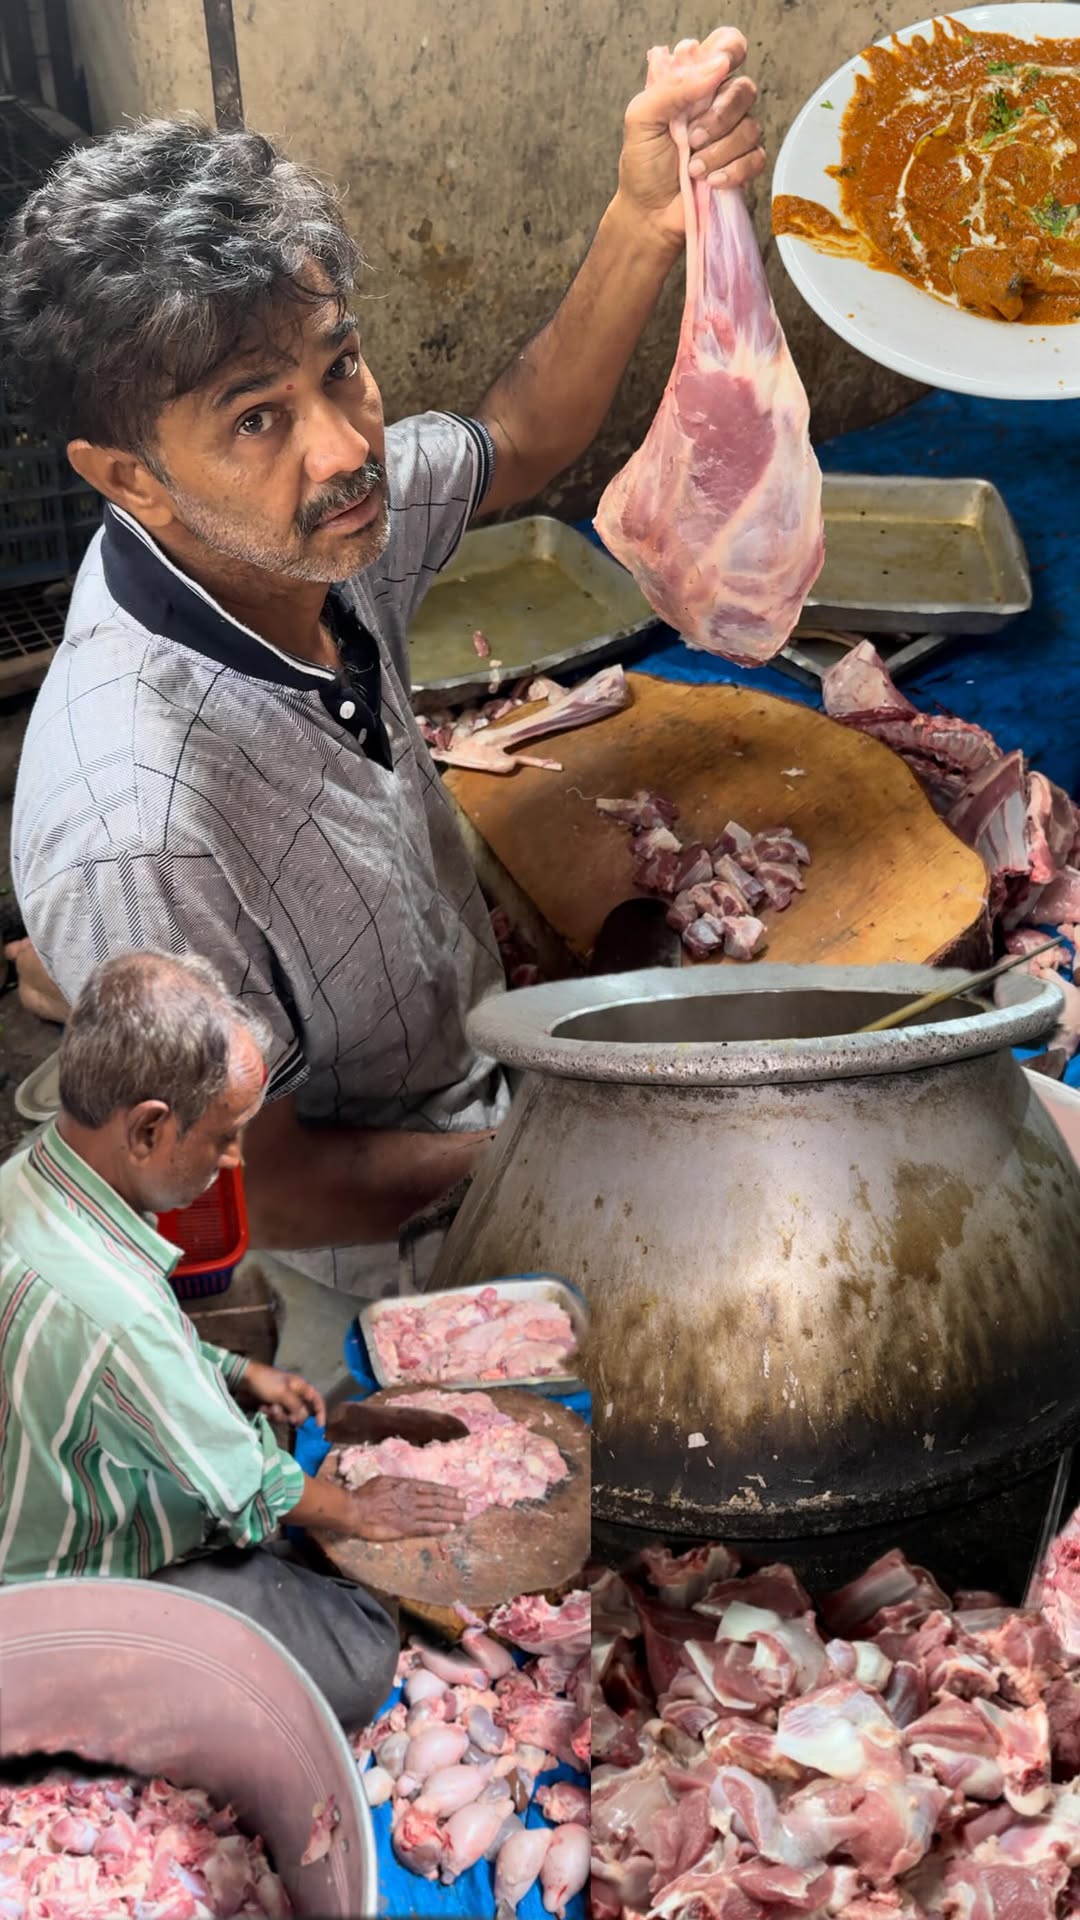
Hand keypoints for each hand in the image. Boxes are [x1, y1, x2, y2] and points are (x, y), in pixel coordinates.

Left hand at [242, 1361, 325, 1428]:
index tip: (318, 1427)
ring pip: (287, 1416)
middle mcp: (293, 1394)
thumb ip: (296, 1407)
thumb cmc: (266, 1382)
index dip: (320, 1412)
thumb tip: (303, 1420)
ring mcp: (282, 1401)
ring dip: (278, 1415)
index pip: (316, 1400)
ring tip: (268, 1408)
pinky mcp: (272, 1405)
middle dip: (291, 1415)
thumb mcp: (283, 1393)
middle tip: (282, 1414)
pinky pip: (276, 1415)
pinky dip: (269, 1413)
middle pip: (300, 1412)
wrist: (244, 1379)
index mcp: (300, 1387)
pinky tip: (262, 1408)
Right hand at [348, 1475, 466, 1540]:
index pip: (432, 1488)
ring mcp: (410, 1514)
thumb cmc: (364, 1494)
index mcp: (406, 1485)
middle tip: (470, 1505)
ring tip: (465, 1517)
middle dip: (455, 1503)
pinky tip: (450, 1528)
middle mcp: (412, 1498)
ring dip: (452, 1515)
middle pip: (438, 1500)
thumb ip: (398, 1484)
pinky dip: (440, 1528)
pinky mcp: (406, 1528)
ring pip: (436, 1514)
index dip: (447, 1490)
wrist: (356, 1510)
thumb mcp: (383, 1481)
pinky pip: (427, 1528)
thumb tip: (406, 1484)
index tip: (459, 1492)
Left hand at [618, 28, 765, 248]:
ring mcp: (733, 135)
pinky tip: (711, 182)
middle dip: (718, 117)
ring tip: (692, 169)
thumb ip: (672, 87)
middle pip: (744, 89)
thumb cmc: (643, 166)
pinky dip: (732, 171)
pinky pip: (756, 158)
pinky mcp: (744, 164)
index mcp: (694, 83)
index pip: (726, 47)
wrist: (649, 214)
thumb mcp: (642, 118)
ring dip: (718, 151)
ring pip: (750, 127)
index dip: (730, 51)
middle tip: (691, 139)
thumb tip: (717, 65)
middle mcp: (718, 104)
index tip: (718, 69)